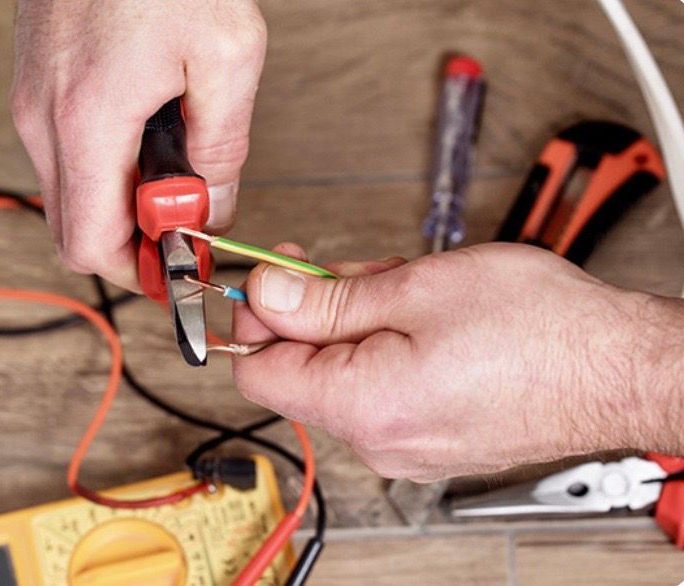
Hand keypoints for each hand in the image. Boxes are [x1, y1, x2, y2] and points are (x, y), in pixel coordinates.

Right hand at [11, 0, 266, 289]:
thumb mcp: (227, 56)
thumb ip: (221, 147)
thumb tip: (210, 204)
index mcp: (87, 119)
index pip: (89, 243)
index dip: (136, 273)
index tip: (176, 268)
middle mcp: (42, 116)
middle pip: (73, 226)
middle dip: (131, 239)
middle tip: (182, 219)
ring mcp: (30, 98)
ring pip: (68, 190)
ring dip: (118, 196)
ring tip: (171, 161)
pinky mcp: (34, 82)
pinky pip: (62, 151)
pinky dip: (102, 161)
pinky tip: (144, 130)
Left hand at [232, 242, 683, 481]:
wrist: (620, 368)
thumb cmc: (541, 330)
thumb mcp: (415, 288)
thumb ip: (324, 298)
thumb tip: (265, 294)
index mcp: (362, 406)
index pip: (257, 373)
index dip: (254, 318)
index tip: (268, 279)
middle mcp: (378, 441)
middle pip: (301, 371)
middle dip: (312, 310)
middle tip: (344, 269)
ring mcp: (406, 447)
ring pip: (342, 375)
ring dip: (354, 323)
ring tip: (403, 289)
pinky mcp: (431, 441)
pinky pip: (380, 390)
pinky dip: (384, 348)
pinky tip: (422, 318)